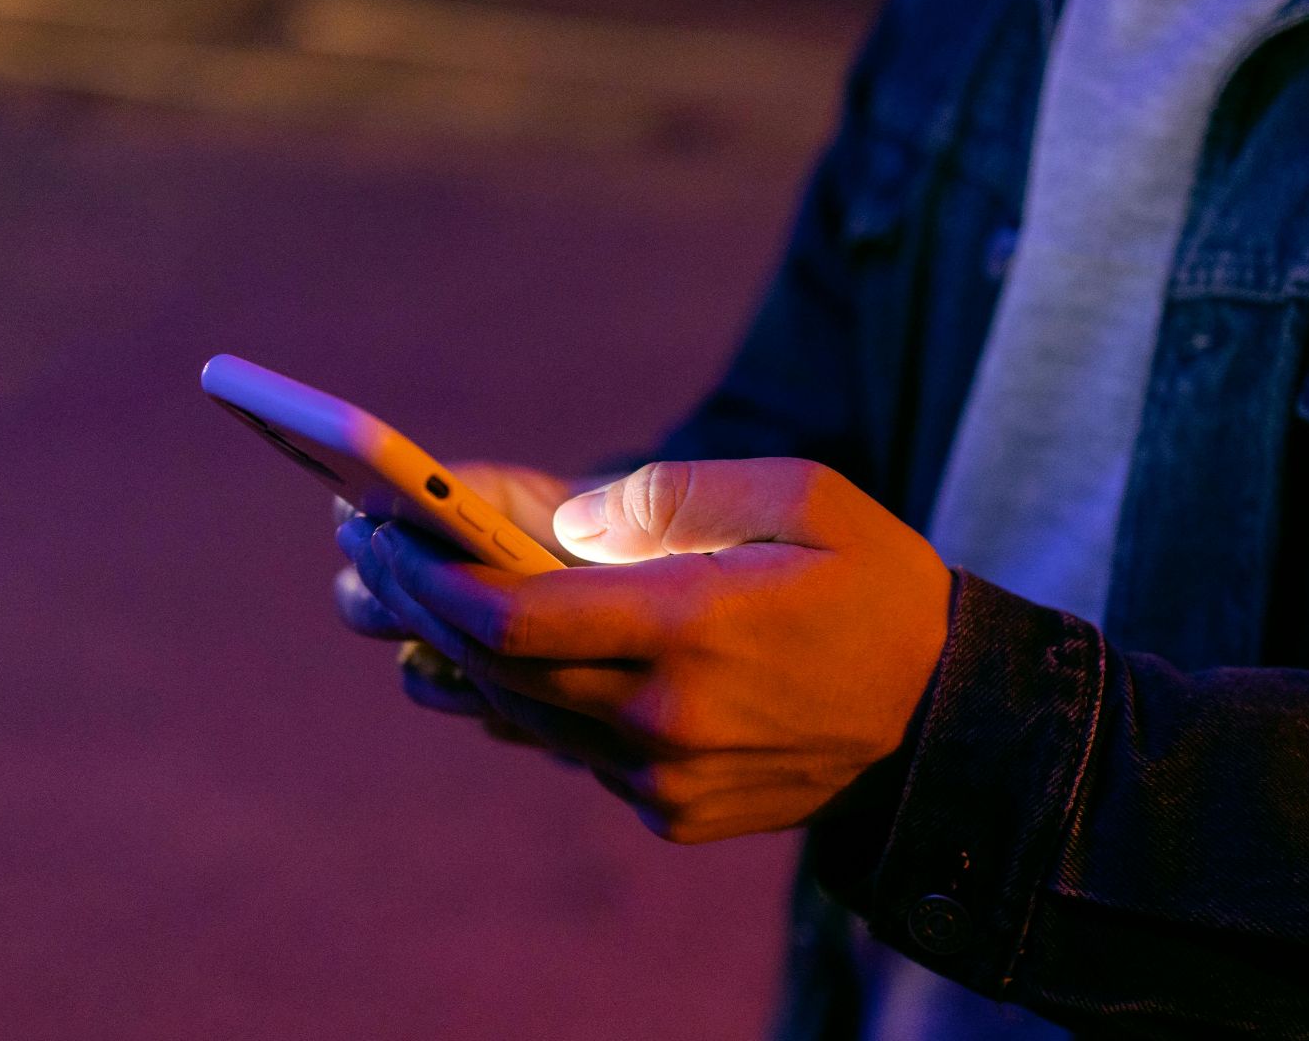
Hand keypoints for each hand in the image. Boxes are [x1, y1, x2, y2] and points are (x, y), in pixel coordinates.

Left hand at [343, 458, 952, 843]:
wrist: (942, 723)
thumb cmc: (875, 587)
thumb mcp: (803, 495)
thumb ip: (677, 495)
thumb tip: (565, 522)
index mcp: (696, 632)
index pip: (516, 621)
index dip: (431, 580)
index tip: (382, 530)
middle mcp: (667, 721)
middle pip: (496, 669)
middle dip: (418, 607)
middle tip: (366, 553)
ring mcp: (664, 780)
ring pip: (520, 717)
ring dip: (447, 659)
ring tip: (386, 600)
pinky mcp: (669, 813)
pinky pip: (567, 750)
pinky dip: (518, 700)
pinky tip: (475, 655)